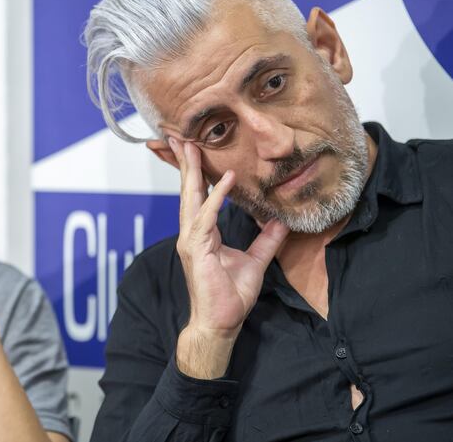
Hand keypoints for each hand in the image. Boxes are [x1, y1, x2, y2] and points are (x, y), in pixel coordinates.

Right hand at [169, 139, 287, 376]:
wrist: (220, 323)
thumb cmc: (230, 297)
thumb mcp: (255, 262)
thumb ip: (266, 240)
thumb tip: (279, 221)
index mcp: (202, 233)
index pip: (198, 195)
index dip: (196, 172)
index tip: (194, 147)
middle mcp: (192, 232)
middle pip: (188, 190)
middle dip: (184, 162)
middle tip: (180, 134)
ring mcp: (191, 240)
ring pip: (190, 198)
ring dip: (191, 170)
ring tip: (191, 146)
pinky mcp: (196, 249)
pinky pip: (206, 217)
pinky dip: (214, 196)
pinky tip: (224, 179)